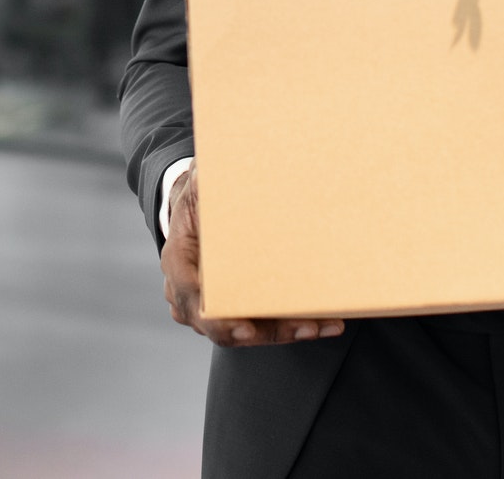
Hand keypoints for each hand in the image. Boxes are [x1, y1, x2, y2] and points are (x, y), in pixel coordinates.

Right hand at [161, 167, 344, 347]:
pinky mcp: (232, 310)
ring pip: (248, 332)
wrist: (193, 211)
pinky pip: (258, 326)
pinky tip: (321, 321)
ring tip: (325, 324)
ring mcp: (209, 307)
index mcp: (178, 261)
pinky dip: (288, 326)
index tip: (245, 328)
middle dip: (269, 331)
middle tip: (306, 328)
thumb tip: (210, 171)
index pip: (193, 299)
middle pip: (227, 326)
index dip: (219, 319)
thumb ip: (204, 179)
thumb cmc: (198, 199)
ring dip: (287, 331)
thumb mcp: (199, 184)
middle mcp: (189, 293)